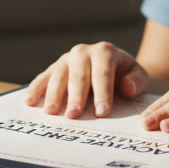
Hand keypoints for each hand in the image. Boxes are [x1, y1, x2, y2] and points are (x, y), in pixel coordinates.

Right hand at [25, 42, 150, 118]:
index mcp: (105, 52)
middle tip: (74, 115)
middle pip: (79, 75)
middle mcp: (83, 52)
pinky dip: (36, 88)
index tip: (102, 112)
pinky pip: (43, 77)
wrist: (114, 67)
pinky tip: (30, 102)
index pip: (103, 73)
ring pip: (59, 75)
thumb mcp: (138, 76)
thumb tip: (127, 87)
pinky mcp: (55, 68)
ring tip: (51, 113)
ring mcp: (66, 59)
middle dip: (76, 96)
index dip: (103, 93)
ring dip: (54, 94)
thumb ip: (137, 81)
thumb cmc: (126, 75)